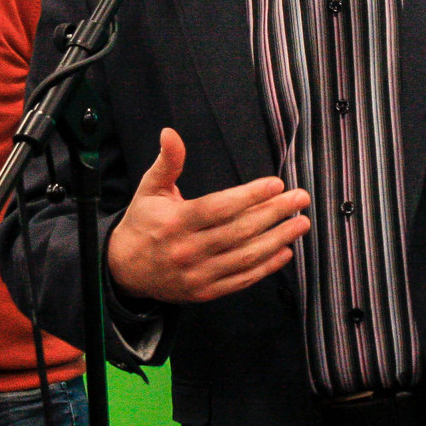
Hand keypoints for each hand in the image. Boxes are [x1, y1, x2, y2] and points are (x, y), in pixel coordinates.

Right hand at [105, 128, 310, 303]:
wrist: (124, 269)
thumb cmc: (143, 223)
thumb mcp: (149, 189)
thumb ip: (167, 162)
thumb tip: (170, 132)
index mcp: (175, 223)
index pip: (218, 208)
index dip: (250, 196)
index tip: (277, 184)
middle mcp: (187, 251)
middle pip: (238, 231)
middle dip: (274, 213)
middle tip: (300, 198)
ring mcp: (197, 275)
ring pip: (244, 257)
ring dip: (277, 240)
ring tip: (300, 223)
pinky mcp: (204, 293)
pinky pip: (241, 280)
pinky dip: (265, 267)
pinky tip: (285, 251)